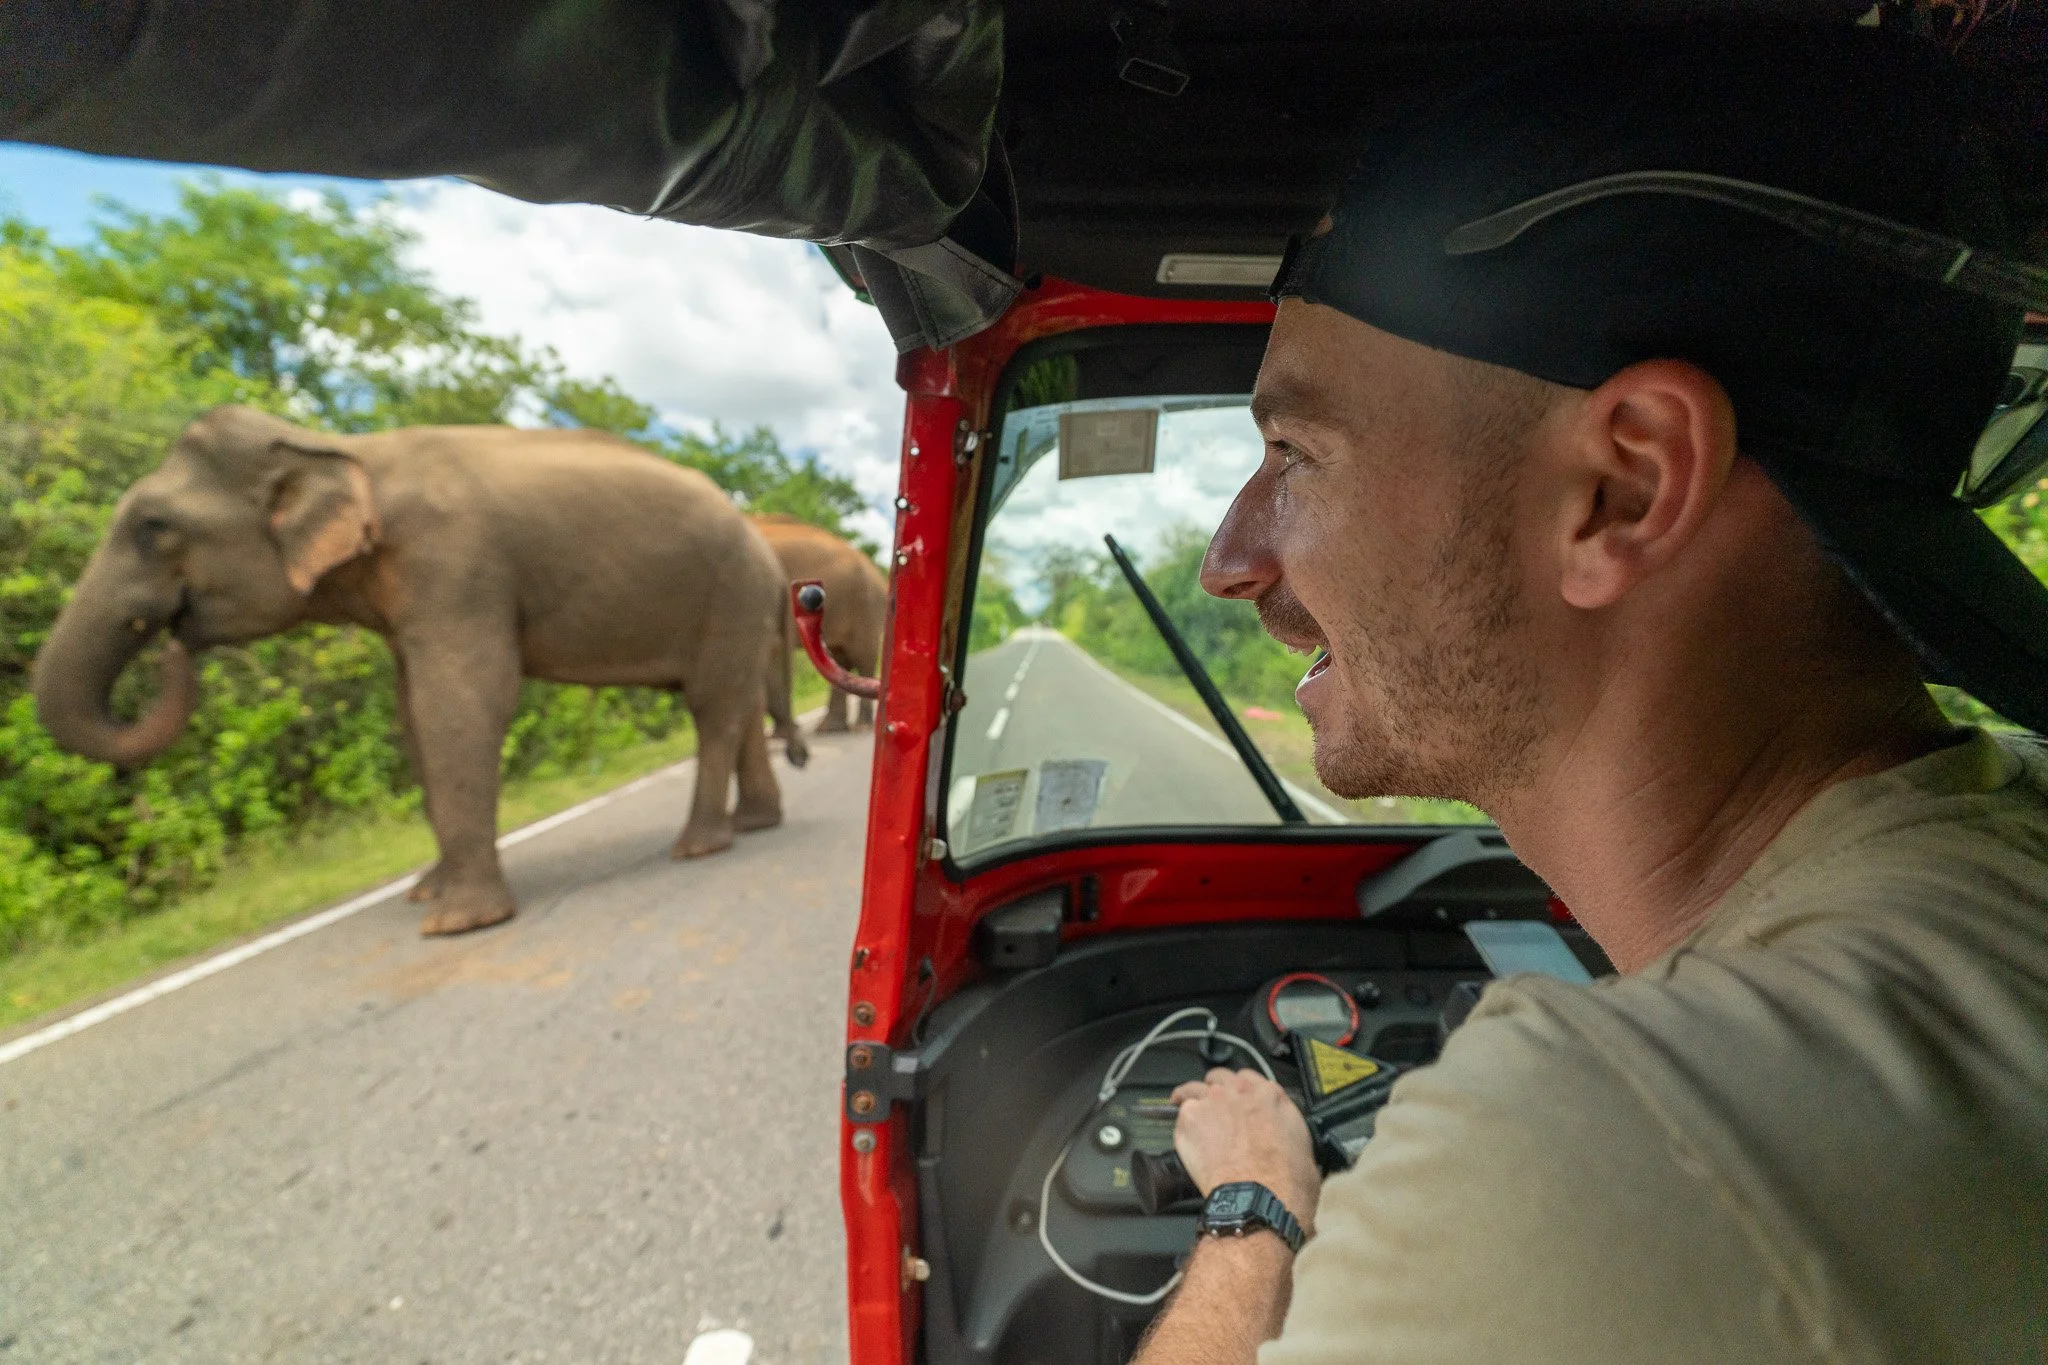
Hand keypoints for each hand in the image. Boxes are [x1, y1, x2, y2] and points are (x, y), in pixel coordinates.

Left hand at [1170, 1068, 1320, 1234]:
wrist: (1260, 1198)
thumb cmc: (1284, 1183)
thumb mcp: (1305, 1150)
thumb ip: (1289, 1132)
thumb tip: (1287, 1142)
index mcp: (1271, 1096)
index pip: (1250, 1079)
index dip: (1243, 1093)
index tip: (1240, 1104)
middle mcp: (1241, 1092)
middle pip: (1222, 1079)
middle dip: (1218, 1091)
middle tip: (1217, 1110)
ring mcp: (1214, 1101)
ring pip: (1197, 1089)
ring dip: (1194, 1098)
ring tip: (1190, 1110)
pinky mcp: (1192, 1117)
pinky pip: (1180, 1111)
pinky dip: (1181, 1121)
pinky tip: (1182, 1129)